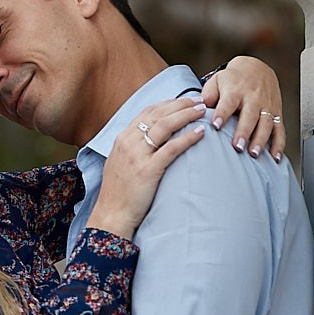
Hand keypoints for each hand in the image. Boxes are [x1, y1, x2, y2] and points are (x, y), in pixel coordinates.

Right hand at [84, 96, 206, 240]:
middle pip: (157, 114)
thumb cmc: (119, 193)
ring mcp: (137, 156)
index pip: (146, 112)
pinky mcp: (148, 170)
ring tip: (202, 110)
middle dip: (180, 104)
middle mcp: (128, 143)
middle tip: (199, 100)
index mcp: (121, 139)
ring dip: (186, 115)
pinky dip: (187, 138)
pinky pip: (171, 148)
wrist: (112, 214)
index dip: (167, 103)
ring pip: (164, 126)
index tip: (184, 100)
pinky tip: (200, 133)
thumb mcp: (120, 164)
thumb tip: (150, 140)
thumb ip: (133, 149)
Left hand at [200, 56, 284, 161]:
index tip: (215, 126)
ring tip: (254, 153)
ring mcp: (267, 107)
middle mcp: (253, 99)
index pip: (228, 102)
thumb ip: (208, 93)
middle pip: (249, 116)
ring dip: (261, 140)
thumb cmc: (234, 79)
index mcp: (236, 91)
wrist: (258, 69)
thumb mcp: (217, 80)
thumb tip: (200, 105)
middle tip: (238, 147)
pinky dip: (279, 144)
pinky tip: (275, 157)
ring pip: (266, 124)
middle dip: (244, 132)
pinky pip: (280, 130)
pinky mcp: (277, 114)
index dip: (222, 114)